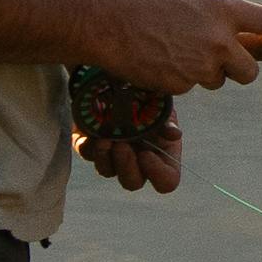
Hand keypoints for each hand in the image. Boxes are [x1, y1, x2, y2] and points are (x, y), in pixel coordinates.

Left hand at [71, 71, 184, 194]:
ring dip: (106, 159)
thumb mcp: (161, 105)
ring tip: (106, 139)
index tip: (146, 153)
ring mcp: (112, 155)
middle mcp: (137, 160)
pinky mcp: (91, 145)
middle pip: (133, 183)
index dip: (158, 174)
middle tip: (122, 146)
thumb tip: (174, 135)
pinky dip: (90, 147)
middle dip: (127, 167)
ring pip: (107, 172)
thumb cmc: (148, 94)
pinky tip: (93, 134)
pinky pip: (88, 155)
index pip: (166, 181)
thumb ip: (166, 122)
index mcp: (161, 154)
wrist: (121, 78)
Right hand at [89, 0, 261, 101]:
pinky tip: (157, 62)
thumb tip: (234, 42)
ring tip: (171, 51)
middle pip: (249, 71)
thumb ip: (215, 20)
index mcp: (221, 8)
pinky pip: (189, 88)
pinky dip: (177, 80)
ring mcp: (202, 63)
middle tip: (216, 60)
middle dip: (238, 71)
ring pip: (216, 81)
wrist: (108, 22)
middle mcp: (219, 37)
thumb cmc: (146, 6)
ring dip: (201, 73)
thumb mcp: (188, 2)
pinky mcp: (183, 83)